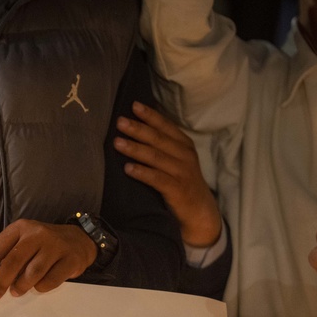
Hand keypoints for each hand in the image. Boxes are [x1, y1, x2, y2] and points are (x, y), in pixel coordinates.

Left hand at [0, 220, 95, 298]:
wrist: (79, 241)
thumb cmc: (44, 246)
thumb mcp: (24, 242)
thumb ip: (9, 255)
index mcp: (20, 228)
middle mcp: (37, 234)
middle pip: (13, 260)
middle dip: (1, 281)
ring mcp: (55, 245)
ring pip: (32, 271)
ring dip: (21, 285)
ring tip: (16, 292)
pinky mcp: (71, 259)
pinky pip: (51, 279)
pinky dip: (41, 287)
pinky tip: (38, 288)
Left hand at [115, 101, 221, 247]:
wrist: (200, 211)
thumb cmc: (182, 182)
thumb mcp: (177, 160)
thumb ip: (162, 146)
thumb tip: (138, 128)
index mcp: (184, 145)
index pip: (166, 126)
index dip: (150, 115)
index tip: (134, 105)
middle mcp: (185, 155)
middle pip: (158, 139)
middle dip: (138, 129)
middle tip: (120, 121)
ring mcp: (182, 172)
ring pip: (155, 157)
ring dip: (135, 148)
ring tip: (117, 142)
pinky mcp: (176, 189)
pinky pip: (156, 179)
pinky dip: (142, 172)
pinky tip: (127, 168)